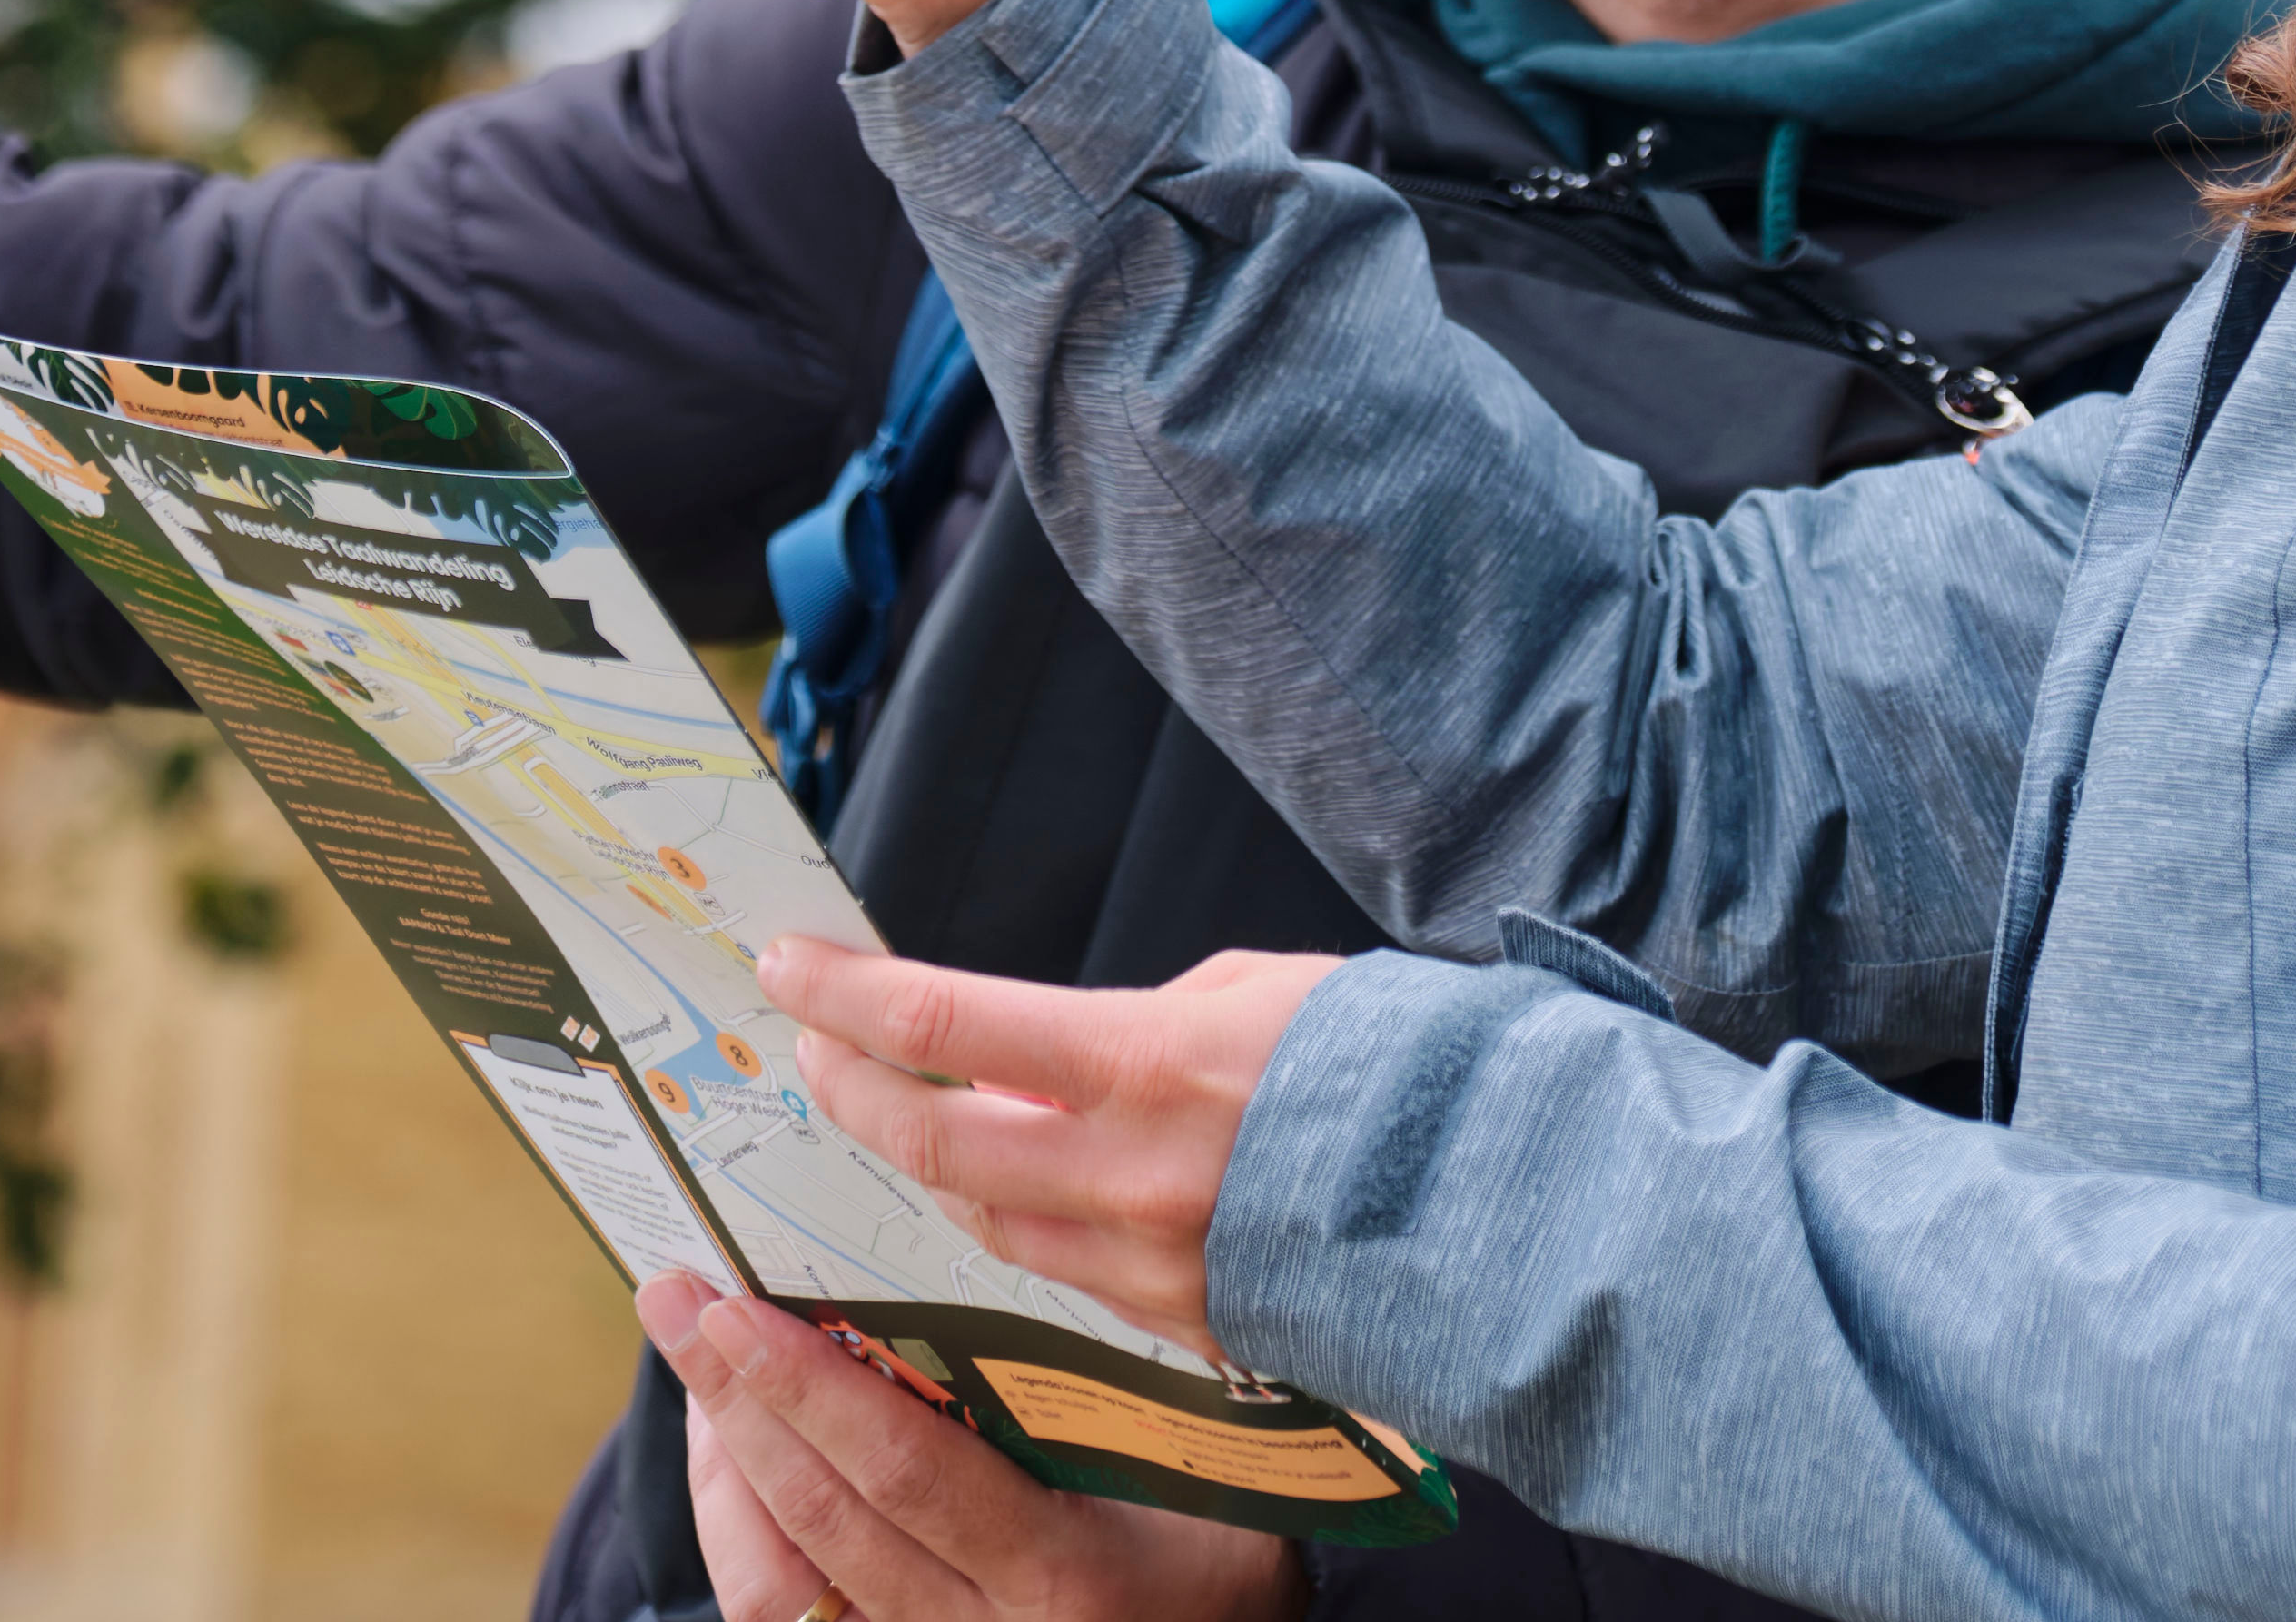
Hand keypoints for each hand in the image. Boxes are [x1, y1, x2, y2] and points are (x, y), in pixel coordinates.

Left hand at [642, 1273, 1302, 1621]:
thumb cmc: (1228, 1564)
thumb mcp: (1206, 1478)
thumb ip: (1128, 1394)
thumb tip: (1044, 1248)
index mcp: (1064, 1576)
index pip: (912, 1474)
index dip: (812, 1392)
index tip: (740, 1307)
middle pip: (823, 1520)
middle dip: (735, 1402)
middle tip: (675, 1301)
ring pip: (782, 1586)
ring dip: (725, 1468)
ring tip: (697, 1365)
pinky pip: (789, 1619)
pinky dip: (743, 1532)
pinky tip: (733, 1459)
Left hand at [761, 938, 1344, 1362]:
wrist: (1504, 1195)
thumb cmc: (1388, 1063)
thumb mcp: (1252, 990)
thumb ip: (1138, 1025)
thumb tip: (1059, 1058)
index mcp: (1144, 1063)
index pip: (946, 1029)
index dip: (849, 1000)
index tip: (791, 971)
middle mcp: (1128, 1174)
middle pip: (932, 1146)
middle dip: (852, 1093)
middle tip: (812, 1052)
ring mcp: (1149, 1265)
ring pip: (985, 1222)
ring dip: (927, 1166)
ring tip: (896, 1114)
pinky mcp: (1181, 1324)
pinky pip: (1065, 1273)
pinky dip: (1020, 1222)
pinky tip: (1012, 1185)